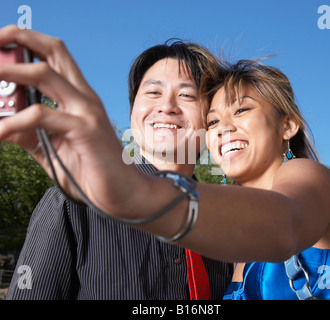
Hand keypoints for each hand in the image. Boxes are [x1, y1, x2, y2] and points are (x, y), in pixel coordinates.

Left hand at [0, 25, 137, 214]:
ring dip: (8, 71)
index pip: (53, 57)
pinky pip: (42, 116)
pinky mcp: (86, 130)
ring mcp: (87, 111)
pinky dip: (14, 121)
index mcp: (79, 98)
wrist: (122, 193)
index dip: (25, 43)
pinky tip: (0, 132)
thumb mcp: (52, 150)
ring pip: (45, 73)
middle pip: (53, 49)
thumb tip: (0, 124)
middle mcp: (84, 97)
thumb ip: (28, 134)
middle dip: (17, 37)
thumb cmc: (92, 172)